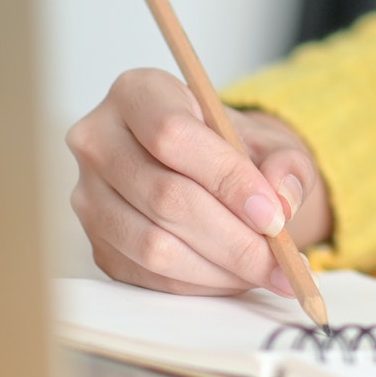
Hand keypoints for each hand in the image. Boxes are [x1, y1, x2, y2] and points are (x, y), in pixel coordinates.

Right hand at [67, 68, 331, 296]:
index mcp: (138, 93)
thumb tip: (281, 200)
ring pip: (154, 245)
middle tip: (281, 259)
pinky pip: (149, 275)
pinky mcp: (97, 243)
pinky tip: (237, 277)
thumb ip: (286, 163)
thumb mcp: (271, 140)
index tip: (272, 215)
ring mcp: (89, 197)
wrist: (206, 170)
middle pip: (164, 197)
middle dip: (233, 237)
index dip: (227, 179)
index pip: (172, 135)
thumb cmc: (233, 147)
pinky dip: (201, 283)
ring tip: (267, 271)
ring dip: (220, 267)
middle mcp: (99, 141)